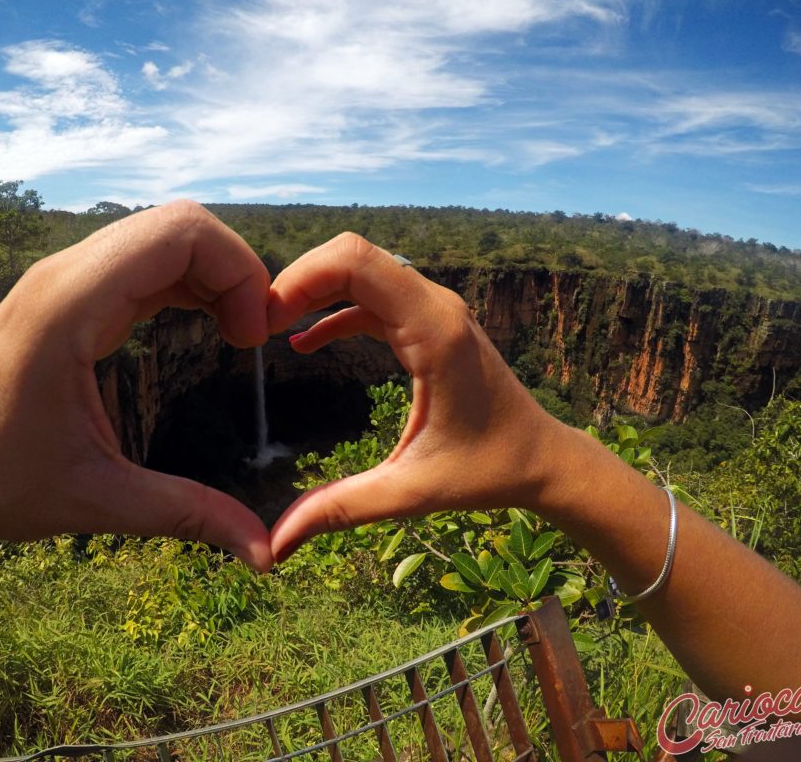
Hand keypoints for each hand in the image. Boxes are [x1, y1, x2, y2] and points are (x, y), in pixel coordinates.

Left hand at [0, 200, 273, 570]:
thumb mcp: (99, 500)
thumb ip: (187, 514)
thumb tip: (266, 550)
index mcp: (67, 307)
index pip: (177, 234)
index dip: (236, 272)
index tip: (250, 341)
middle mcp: (64, 275)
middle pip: (178, 224)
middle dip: (233, 269)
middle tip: (251, 337)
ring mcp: (64, 278)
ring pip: (163, 236)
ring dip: (214, 273)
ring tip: (238, 333)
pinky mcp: (68, 291)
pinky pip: (144, 259)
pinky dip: (188, 281)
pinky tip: (208, 323)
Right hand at [267, 232, 563, 560]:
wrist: (543, 458)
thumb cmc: (486, 473)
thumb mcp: (409, 493)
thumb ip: (339, 509)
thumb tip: (273, 545)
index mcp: (433, 332)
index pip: (356, 263)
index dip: (300, 278)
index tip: (264, 322)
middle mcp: (436, 306)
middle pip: (352, 255)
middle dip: (299, 280)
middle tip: (257, 324)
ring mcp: (435, 310)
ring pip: (362, 270)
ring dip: (314, 290)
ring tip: (270, 328)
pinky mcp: (431, 323)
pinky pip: (373, 299)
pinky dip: (335, 309)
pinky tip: (305, 341)